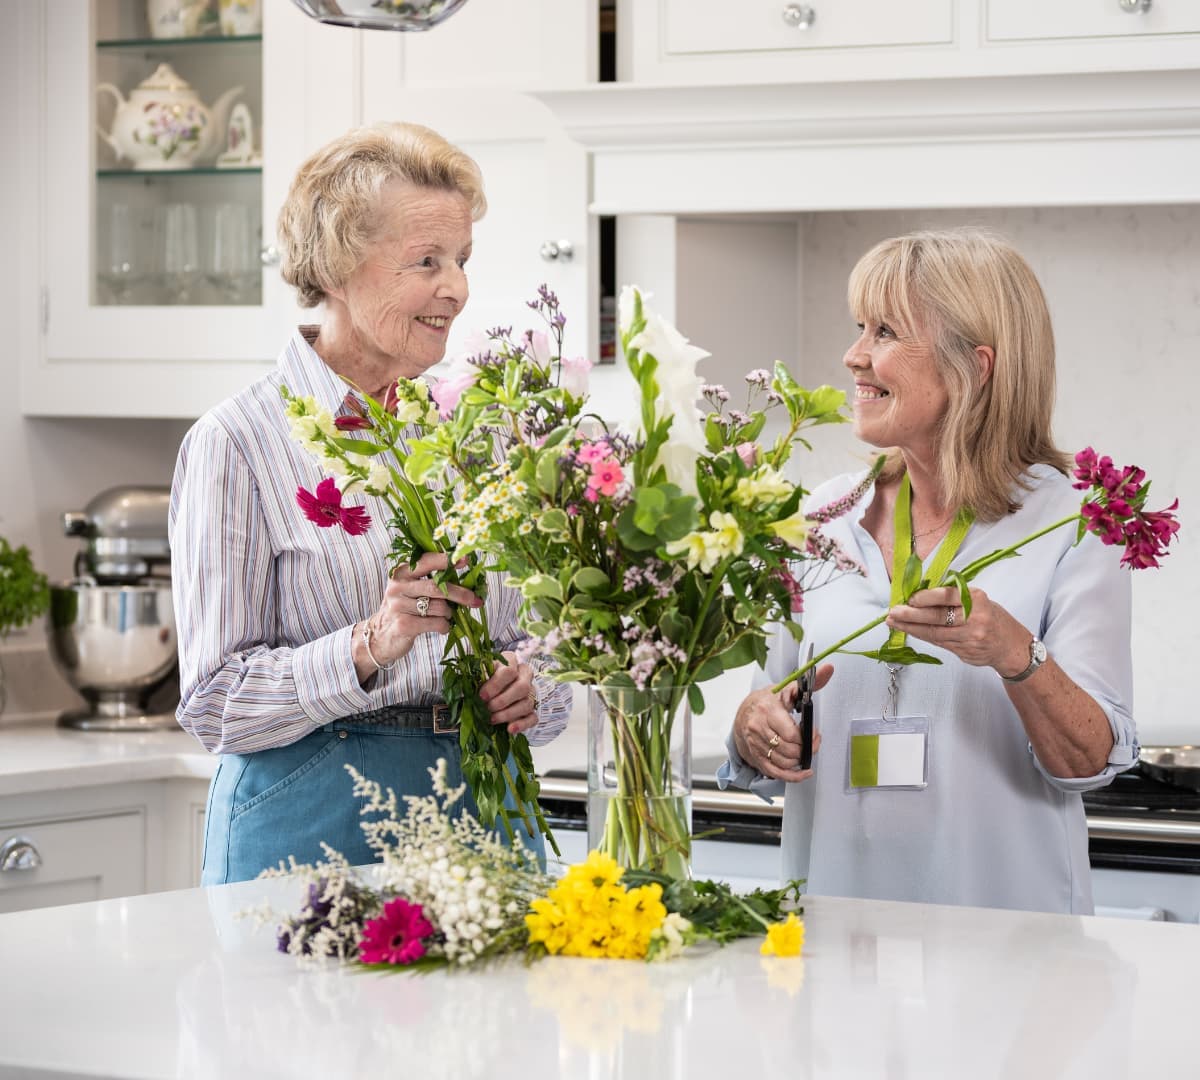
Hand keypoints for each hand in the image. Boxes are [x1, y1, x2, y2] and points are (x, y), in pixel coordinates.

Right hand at [364, 552, 482, 668]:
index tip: (466, 560)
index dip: (447, 560)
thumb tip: (466, 577)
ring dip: (449, 614)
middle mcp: (397, 587)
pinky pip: (436, 623)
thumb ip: (432, 580)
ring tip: (446, 616)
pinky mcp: (404, 625)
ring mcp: (398, 606)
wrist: (381, 636)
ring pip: (439, 607)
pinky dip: (445, 626)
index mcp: (401, 573)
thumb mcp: (411, 589)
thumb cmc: (404, 609)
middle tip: (475, 599)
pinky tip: (442, 627)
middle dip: (460, 593)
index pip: (427, 561)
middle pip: (437, 586)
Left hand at [479, 651, 540, 735]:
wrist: (492, 693)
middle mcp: (524, 676)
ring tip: (492, 719)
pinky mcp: (532, 710)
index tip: (482, 695)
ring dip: (508, 714)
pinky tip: (509, 729)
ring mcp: (530, 693)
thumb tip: (467, 685)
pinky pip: (532, 718)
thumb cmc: (483, 681)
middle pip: (522, 687)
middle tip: (487, 708)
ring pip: (527, 703)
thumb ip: (475, 678)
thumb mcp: (478, 675)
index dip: (495, 684)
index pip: (510, 670)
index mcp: (512, 662)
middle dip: (502, 700)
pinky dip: (521, 725)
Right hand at [732, 663, 832, 782]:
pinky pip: (775, 773)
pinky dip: (792, 776)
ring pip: (784, 762)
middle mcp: (758, 728)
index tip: (814, 733)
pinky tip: (803, 772)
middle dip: (806, 749)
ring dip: (799, 760)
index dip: (808, 737)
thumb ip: (810, 683)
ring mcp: (755, 745)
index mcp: (767, 710)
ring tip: (804, 751)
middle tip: (813, 742)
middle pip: (789, 750)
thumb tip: (828, 669)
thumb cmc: (766, 701)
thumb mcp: (786, 689)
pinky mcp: (755, 757)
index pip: (791, 734)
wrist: (743, 711)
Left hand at [885, 585, 1031, 675]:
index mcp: (976, 599)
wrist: (1010, 645)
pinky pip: (938, 642)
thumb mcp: (977, 600)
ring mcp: (970, 638)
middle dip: (911, 615)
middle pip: (937, 617)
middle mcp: (974, 618)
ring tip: (894, 622)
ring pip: (934, 633)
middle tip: (893, 612)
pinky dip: (922, 635)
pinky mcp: (964, 652)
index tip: (909, 598)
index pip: (947, 596)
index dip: (925, 598)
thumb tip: (918, 595)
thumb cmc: (990, 616)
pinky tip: (909, 630)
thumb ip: (952, 597)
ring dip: (910, 628)